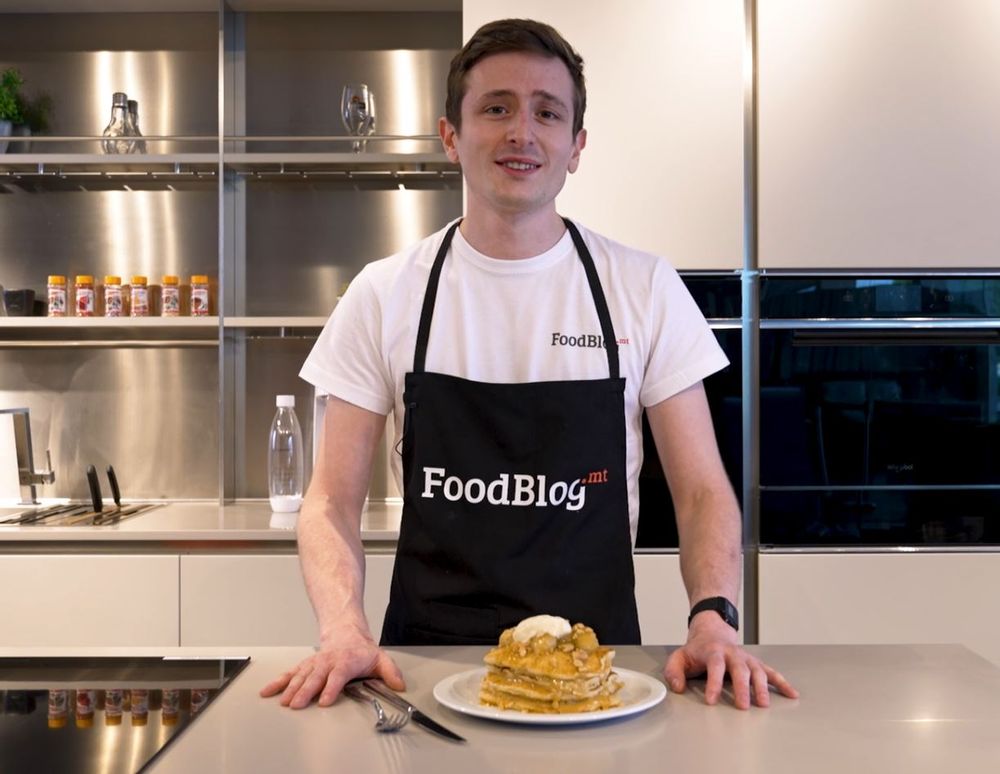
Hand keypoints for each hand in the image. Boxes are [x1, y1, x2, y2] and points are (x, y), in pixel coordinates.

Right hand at [260, 628, 404, 708]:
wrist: (346, 631)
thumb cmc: (361, 650)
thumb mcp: (381, 658)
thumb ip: (390, 672)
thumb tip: (399, 684)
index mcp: (346, 661)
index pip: (338, 675)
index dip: (331, 688)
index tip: (325, 700)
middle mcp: (327, 662)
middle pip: (315, 677)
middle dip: (305, 691)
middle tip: (297, 704)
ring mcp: (315, 664)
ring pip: (301, 675)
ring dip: (291, 688)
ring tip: (284, 702)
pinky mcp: (305, 665)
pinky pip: (289, 673)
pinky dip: (278, 682)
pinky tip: (268, 691)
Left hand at [663, 614, 798, 708]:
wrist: (712, 631)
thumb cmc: (696, 650)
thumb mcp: (679, 657)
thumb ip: (674, 672)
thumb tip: (677, 688)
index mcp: (713, 652)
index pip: (714, 666)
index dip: (713, 683)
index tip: (712, 700)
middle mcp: (733, 654)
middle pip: (739, 669)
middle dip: (741, 688)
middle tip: (742, 706)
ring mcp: (747, 658)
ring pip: (757, 671)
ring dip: (761, 687)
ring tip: (763, 704)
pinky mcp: (756, 664)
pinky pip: (772, 672)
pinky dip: (782, 682)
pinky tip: (792, 693)